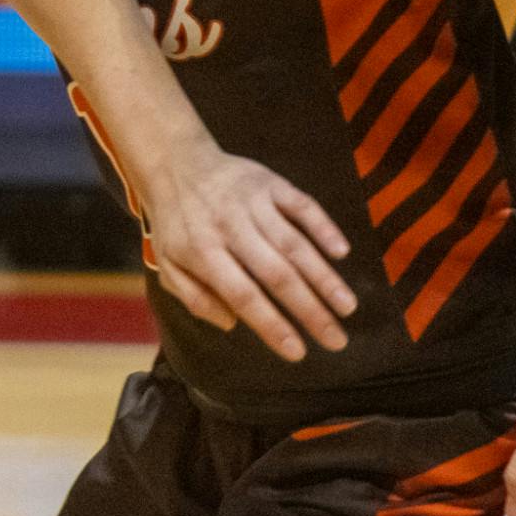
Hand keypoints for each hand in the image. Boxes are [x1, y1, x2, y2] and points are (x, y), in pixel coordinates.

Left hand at [137, 136, 356, 362]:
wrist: (175, 163)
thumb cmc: (176, 224)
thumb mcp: (168, 265)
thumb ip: (195, 298)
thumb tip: (232, 324)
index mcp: (202, 251)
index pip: (242, 295)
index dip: (271, 325)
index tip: (298, 352)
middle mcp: (230, 226)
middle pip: (276, 273)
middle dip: (310, 310)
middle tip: (336, 340)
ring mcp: (253, 202)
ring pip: (294, 243)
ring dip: (324, 277)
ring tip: (347, 307)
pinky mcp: (270, 182)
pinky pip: (302, 205)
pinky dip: (323, 227)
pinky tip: (342, 252)